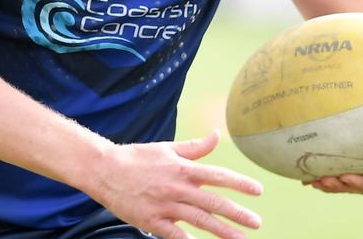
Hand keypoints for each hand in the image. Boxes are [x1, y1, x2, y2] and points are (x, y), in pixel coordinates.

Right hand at [90, 131, 262, 238]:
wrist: (104, 170)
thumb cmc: (138, 157)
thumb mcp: (167, 148)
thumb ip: (195, 147)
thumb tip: (217, 134)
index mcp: (182, 168)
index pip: (217, 175)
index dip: (239, 183)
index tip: (258, 190)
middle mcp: (176, 188)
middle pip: (212, 202)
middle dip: (237, 213)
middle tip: (256, 223)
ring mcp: (164, 206)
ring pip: (198, 220)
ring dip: (221, 231)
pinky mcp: (150, 221)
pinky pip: (173, 235)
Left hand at [304, 136, 362, 199]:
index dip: (360, 183)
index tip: (345, 176)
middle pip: (358, 189)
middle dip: (339, 185)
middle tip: (321, 179)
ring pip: (347, 187)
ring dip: (330, 184)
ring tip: (313, 180)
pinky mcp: (359, 179)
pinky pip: (343, 181)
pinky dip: (328, 179)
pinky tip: (311, 178)